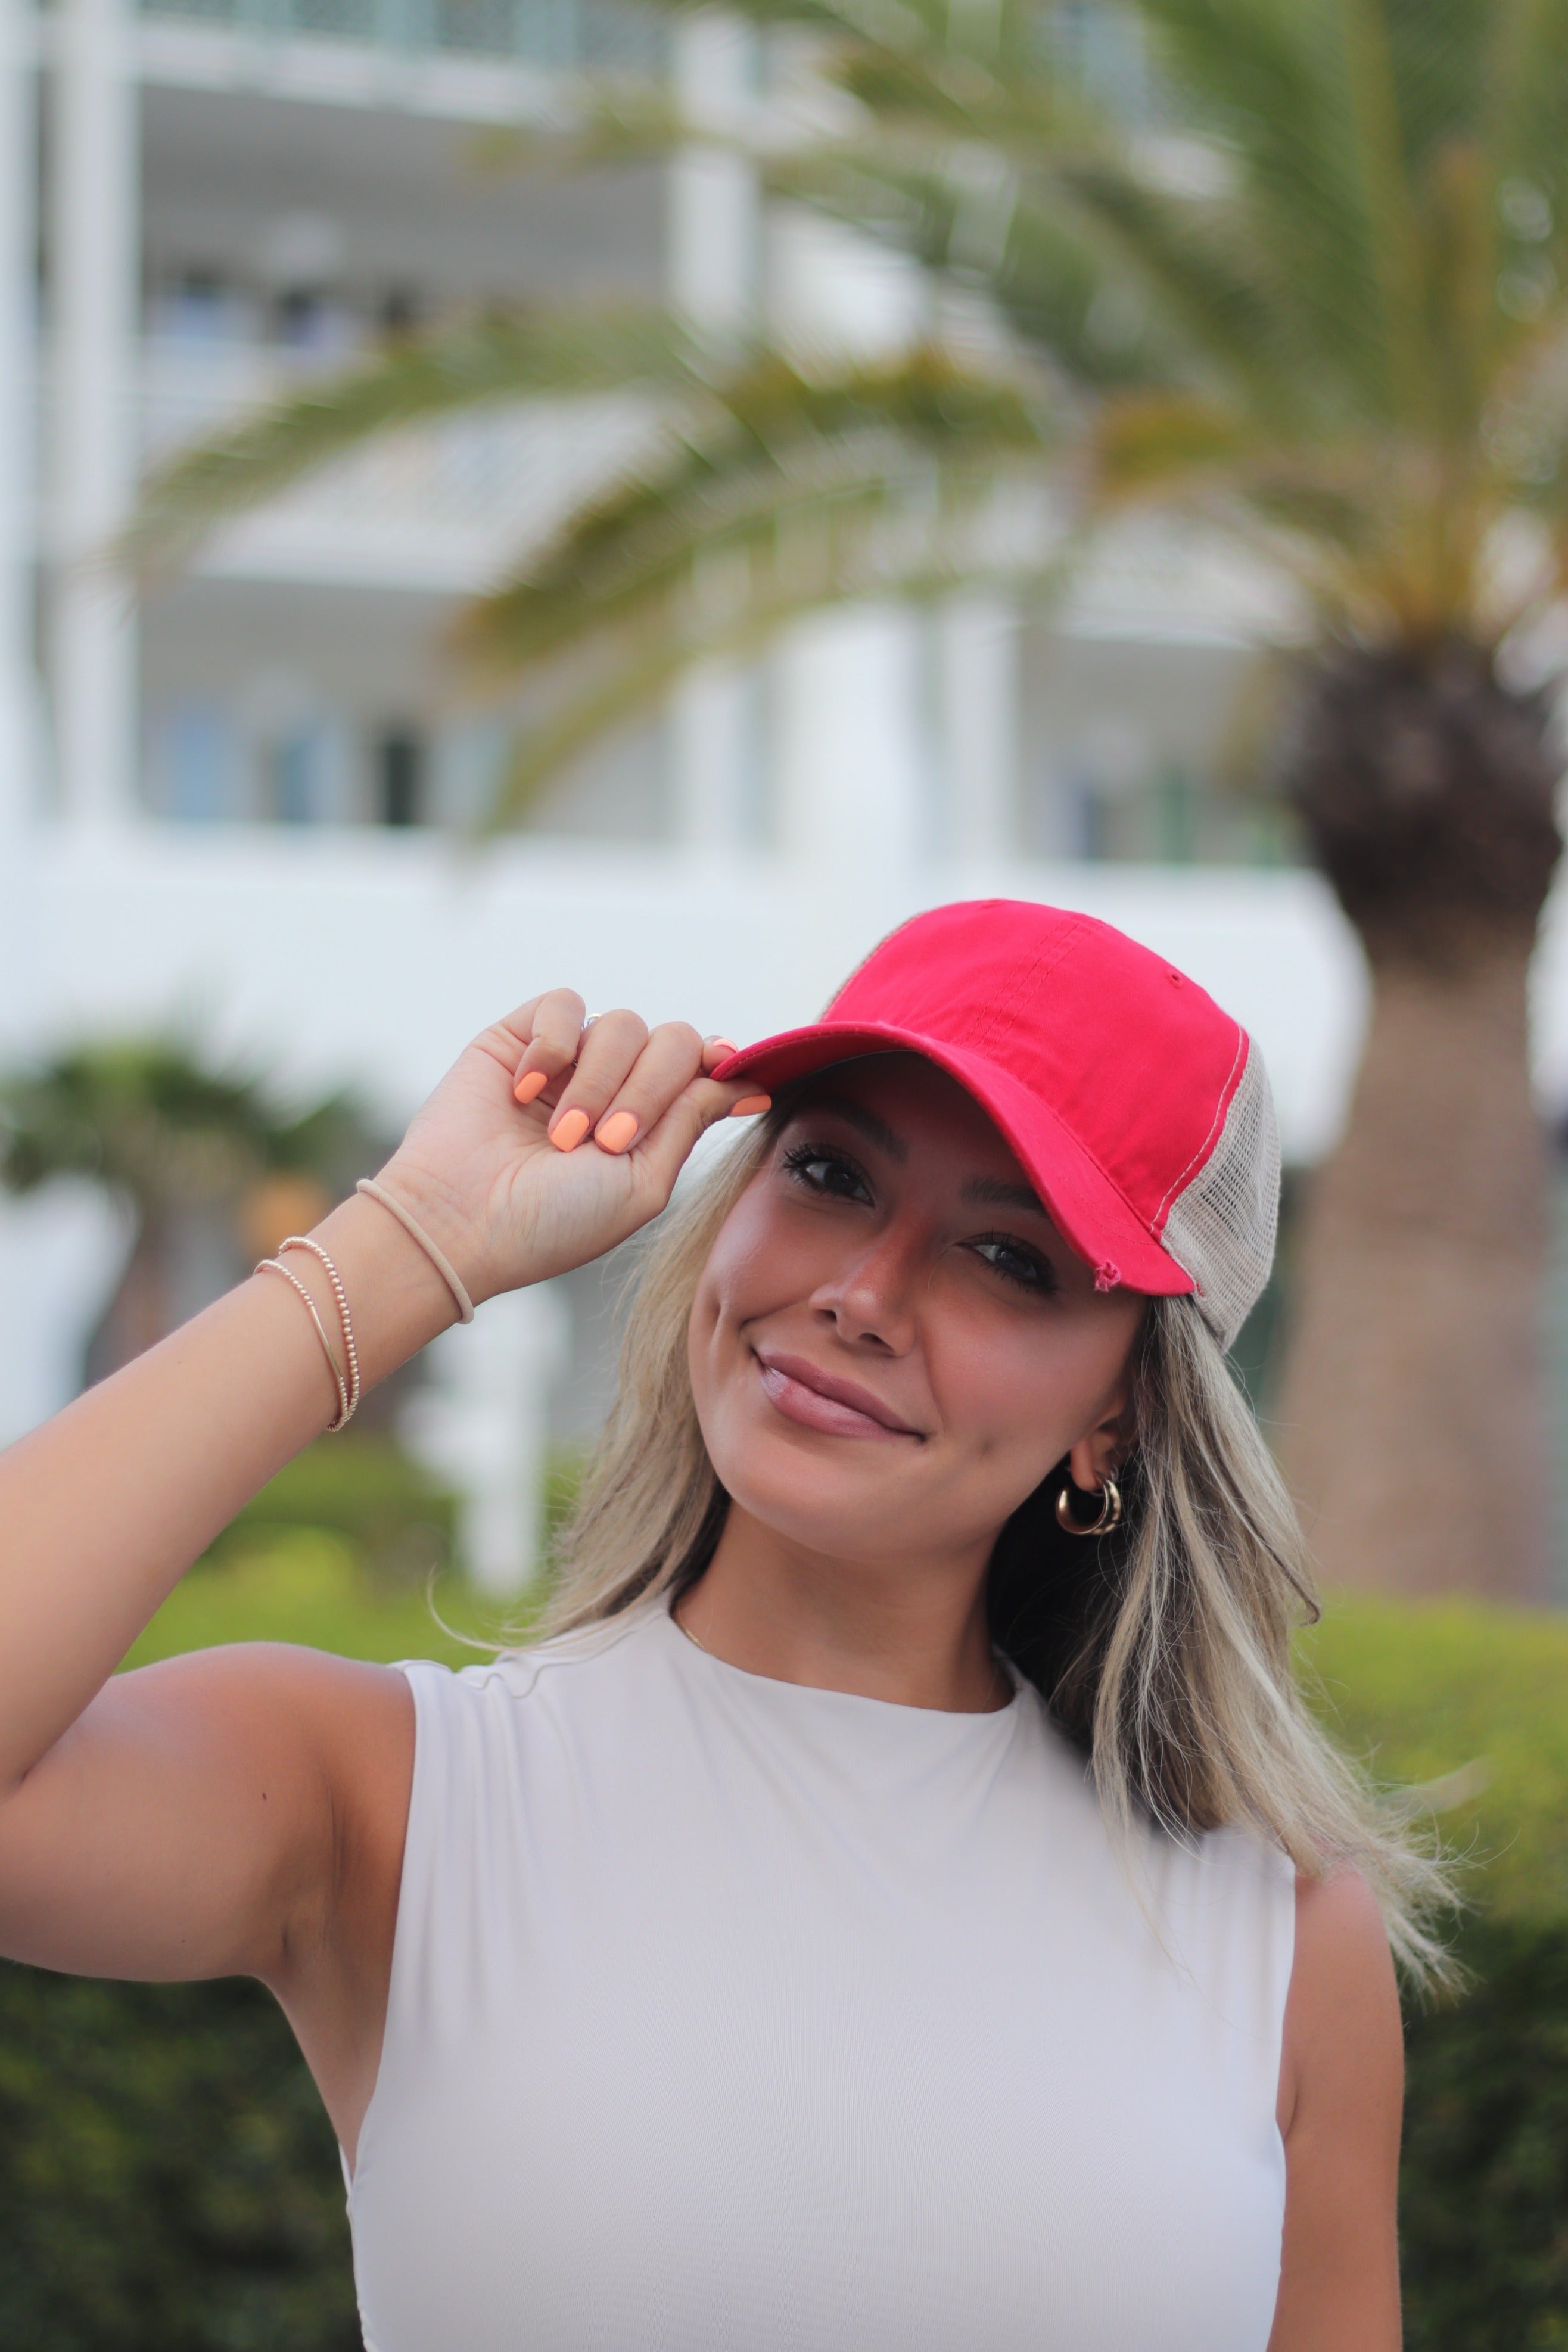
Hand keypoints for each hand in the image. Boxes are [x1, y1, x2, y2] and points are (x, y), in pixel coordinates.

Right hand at [370, 991, 765, 1305]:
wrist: (462, 1222)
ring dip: (599, 1082)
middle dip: (649, 1090)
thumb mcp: (643, 1183)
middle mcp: (613, 1086)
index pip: (700, 1068)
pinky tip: (524, 1091)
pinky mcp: (519, 1037)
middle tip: (607, 1141)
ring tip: (560, 1135)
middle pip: (671, 1041)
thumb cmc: (552, 1221)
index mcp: (648, 1124)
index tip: (726, 1066)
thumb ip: (690, 1122)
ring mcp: (567, 1061)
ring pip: (623, 1024)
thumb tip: (749, 1082)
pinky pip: (564, 1004)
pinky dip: (553, 1045)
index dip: (718, 1061)